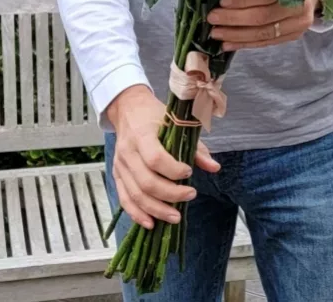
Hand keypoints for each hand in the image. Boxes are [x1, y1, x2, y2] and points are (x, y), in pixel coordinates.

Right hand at [106, 85, 220, 229]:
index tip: (189, 172)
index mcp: (142, 135)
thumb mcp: (176, 123)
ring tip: (176, 217)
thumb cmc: (154, 115)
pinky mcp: (117, 175)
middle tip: (190, 195)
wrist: (128, 109)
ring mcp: (120, 165)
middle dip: (170, 195)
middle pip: (146, 182)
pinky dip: (137, 214)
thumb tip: (214, 167)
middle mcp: (128, 152)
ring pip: (136, 195)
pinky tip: (152, 223)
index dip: (174, 170)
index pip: (155, 158)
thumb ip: (195, 147)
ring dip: (157, 210)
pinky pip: (125, 199)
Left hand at [207, 0, 321, 51]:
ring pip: (263, 34)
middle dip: (234, 19)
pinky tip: (228, 44)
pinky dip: (245, 44)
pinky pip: (267, 42)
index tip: (221, 1)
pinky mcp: (293, 36)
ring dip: (236, 35)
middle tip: (212, 18)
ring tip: (215, 34)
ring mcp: (298, 25)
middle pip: (262, 18)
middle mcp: (300, 8)